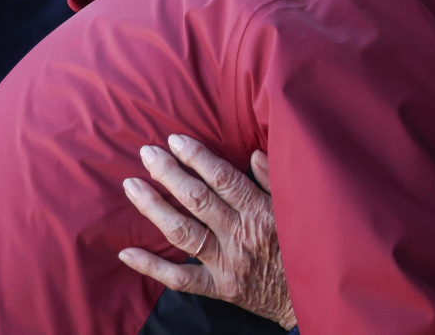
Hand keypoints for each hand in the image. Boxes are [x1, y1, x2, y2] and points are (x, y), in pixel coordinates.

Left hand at [118, 135, 294, 329]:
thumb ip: (273, 180)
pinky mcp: (218, 287)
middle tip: (147, 153)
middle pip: (197, 200)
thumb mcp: (295, 207)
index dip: (197, 157)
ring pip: (183, 232)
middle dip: (169, 173)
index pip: (223, 178)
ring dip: (154, 208)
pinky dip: (151, 267)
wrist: (308, 294)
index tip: (175, 139)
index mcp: (260, 210)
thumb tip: (253, 153)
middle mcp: (240, 234)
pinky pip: (180, 279)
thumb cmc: (302, 244)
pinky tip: (127, 253)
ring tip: (132, 185)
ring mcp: (226, 262)